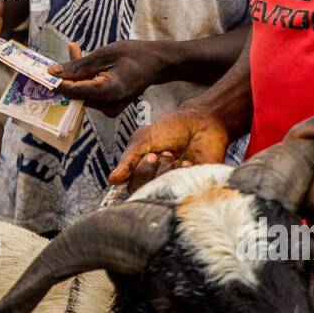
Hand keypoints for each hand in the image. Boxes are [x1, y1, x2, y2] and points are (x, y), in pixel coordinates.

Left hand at [50, 40, 166, 115]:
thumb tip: (52, 73)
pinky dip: (85, 79)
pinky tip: (86, 62)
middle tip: (60, 54)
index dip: (55, 82)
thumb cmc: (134, 54)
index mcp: (108, 93)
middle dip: (67, 74)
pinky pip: (90, 94)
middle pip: (76, 93)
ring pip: (81, 93)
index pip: (72, 92)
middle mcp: (108, 106)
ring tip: (76, 50)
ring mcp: (110, 109)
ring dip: (76, 74)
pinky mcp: (109, 106)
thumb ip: (78, 65)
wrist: (157, 63)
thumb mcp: (105, 54)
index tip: (39, 72)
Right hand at [109, 105, 230, 192]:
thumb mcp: (144, 138)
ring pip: (164, 192)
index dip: (141, 173)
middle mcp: (159, 181)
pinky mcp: (195, 186)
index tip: (151, 155)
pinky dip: (185, 174)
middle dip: (154, 171)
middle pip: (147, 192)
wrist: (201, 120)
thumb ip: (129, 159)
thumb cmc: (171, 127)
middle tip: (165, 153)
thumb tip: (111, 180)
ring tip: (175, 154)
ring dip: (168, 171)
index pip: (133, 186)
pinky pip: (185, 192)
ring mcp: (177, 184)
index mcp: (144, 170)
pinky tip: (189, 162)